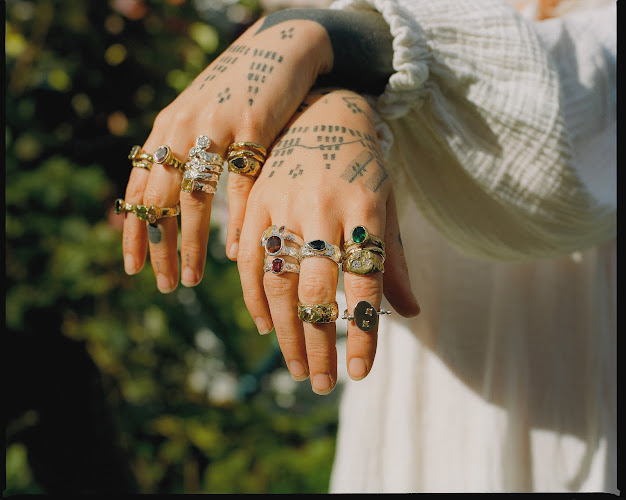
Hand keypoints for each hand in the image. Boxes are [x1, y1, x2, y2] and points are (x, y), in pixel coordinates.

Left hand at [121, 15, 331, 291]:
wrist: (278, 49)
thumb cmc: (239, 91)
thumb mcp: (201, 118)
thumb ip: (185, 154)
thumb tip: (174, 206)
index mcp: (166, 128)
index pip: (138, 187)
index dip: (133, 230)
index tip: (134, 268)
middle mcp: (183, 128)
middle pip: (158, 199)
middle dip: (157, 246)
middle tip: (164, 284)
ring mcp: (216, 127)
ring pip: (192, 198)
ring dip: (188, 244)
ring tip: (190, 278)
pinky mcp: (253, 127)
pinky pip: (239, 185)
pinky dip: (235, 222)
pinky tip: (235, 252)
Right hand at [236, 88, 419, 393]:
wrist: (324, 110)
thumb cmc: (364, 166)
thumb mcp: (387, 206)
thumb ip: (393, 260)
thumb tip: (412, 313)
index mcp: (366, 208)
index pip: (365, 284)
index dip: (363, 333)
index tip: (359, 374)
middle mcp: (323, 207)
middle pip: (317, 290)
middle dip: (319, 344)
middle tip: (319, 385)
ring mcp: (284, 201)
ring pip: (278, 280)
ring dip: (285, 331)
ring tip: (295, 368)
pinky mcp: (256, 199)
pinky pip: (247, 258)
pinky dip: (253, 297)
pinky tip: (265, 327)